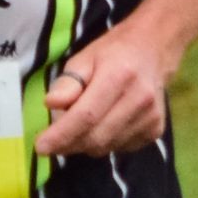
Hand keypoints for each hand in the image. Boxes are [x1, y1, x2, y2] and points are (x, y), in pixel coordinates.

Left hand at [37, 15, 172, 158]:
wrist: (155, 49)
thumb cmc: (114, 53)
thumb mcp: (84, 58)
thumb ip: (68, 82)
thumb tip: (51, 104)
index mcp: (119, 76)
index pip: (86, 116)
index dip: (62, 135)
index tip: (41, 147)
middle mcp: (139, 99)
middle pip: (96, 137)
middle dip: (69, 144)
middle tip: (54, 140)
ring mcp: (151, 117)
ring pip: (106, 147)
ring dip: (86, 143)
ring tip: (81, 125)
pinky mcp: (156, 130)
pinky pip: (120, 148)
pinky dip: (105, 142)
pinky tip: (104, 124)